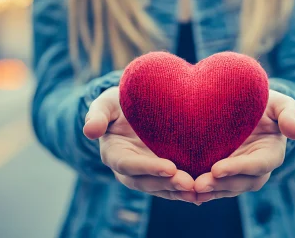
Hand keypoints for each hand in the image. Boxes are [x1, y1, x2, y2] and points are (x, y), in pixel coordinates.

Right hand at [83, 87, 195, 202]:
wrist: (134, 105)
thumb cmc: (118, 103)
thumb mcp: (105, 104)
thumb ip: (97, 115)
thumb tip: (89, 131)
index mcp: (114, 154)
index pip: (129, 165)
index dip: (148, 168)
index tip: (169, 168)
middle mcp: (130, 169)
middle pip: (147, 182)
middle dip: (167, 184)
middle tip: (188, 184)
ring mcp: (147, 173)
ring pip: (162, 188)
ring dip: (180, 192)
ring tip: (199, 192)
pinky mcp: (162, 173)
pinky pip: (173, 185)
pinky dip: (187, 190)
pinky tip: (205, 192)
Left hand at [194, 89, 294, 202]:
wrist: (249, 107)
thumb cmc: (266, 104)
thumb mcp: (280, 103)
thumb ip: (289, 114)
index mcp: (271, 154)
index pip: (257, 165)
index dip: (238, 168)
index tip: (217, 169)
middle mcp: (256, 170)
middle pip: (240, 183)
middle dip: (220, 185)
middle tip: (198, 185)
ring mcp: (239, 174)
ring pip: (226, 189)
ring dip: (208, 191)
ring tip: (189, 190)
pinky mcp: (224, 174)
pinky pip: (214, 186)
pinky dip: (201, 190)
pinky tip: (184, 190)